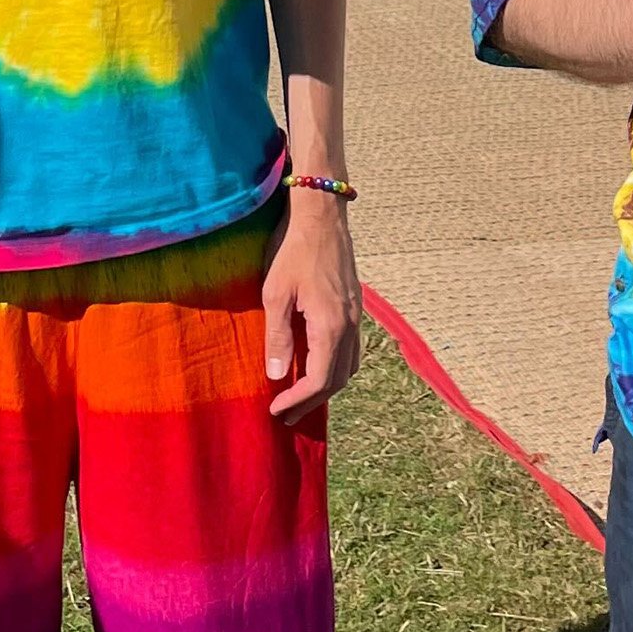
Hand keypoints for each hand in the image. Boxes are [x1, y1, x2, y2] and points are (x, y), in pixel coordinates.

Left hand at [263, 186, 360, 417]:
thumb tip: (278, 375)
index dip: (298, 400)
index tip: (275, 411)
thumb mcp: (275, 294)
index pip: (320, 380)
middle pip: (338, 379)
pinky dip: (337, 367)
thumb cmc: (293, 251)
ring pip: (350, 366)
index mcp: (331, 326)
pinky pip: (352, 349)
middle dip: (311, 401)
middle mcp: (350, 325)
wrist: (321, 216)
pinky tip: (318, 365)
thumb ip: (278, 337)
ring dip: (327, 386)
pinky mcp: (354, 306)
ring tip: (301, 397)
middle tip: (286, 415)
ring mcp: (356, 316)